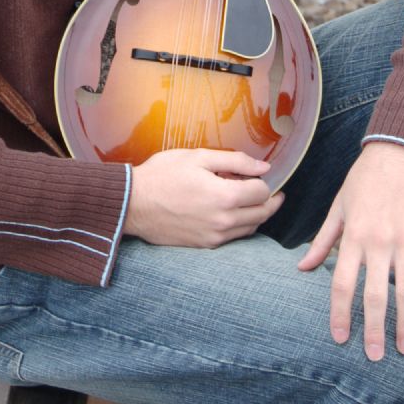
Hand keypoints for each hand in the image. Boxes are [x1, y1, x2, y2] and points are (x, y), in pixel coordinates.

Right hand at [124, 147, 283, 246]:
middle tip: (271, 192)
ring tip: (250, 201)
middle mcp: (223, 221)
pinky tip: (231, 213)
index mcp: (224, 196)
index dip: (263, 181)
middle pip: (262, 214)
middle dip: (270, 201)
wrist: (132, 204)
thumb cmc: (162, 175)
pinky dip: (239, 226)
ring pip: (250, 229)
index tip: (258, 176)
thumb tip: (264, 168)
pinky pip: (233, 239)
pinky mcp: (203, 245)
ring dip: (256, 215)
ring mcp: (213, 237)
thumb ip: (235, 161)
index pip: (262, 192)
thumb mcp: (198, 158)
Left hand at [297, 142, 403, 360]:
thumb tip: (302, 267)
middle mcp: (378, 242)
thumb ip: (324, 239)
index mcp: (353, 235)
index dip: (340, 313)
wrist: (402, 151)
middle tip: (372, 358)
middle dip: (373, 329)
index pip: (341, 283)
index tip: (339, 338)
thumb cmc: (365, 178)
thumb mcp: (339, 205)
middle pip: (375, 295)